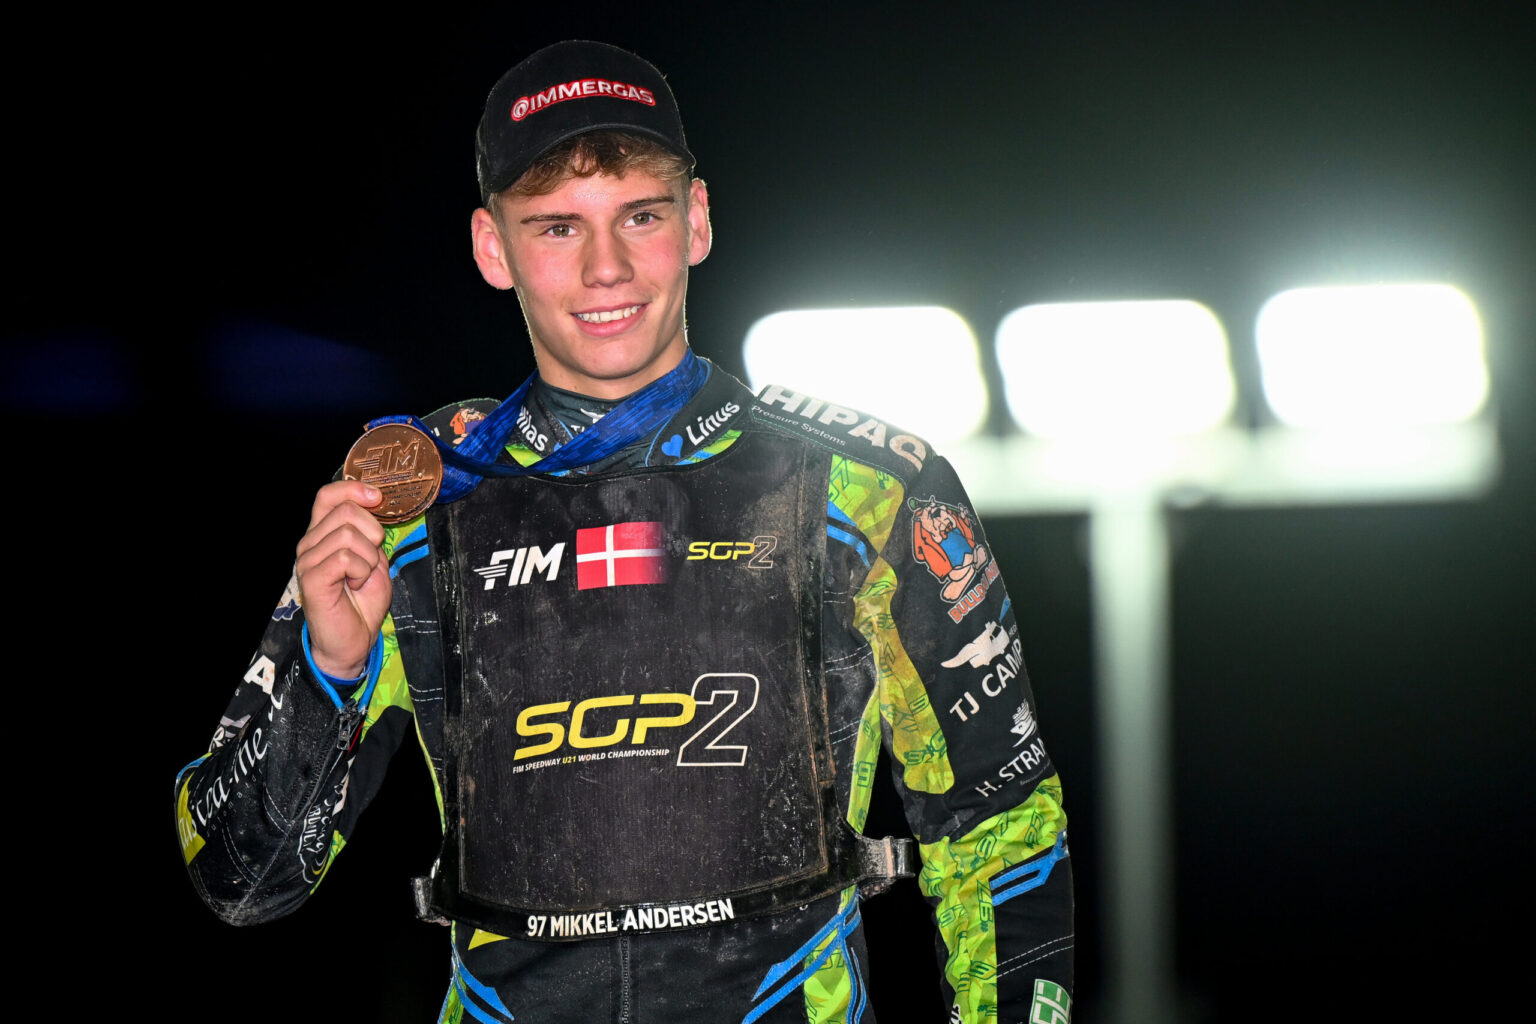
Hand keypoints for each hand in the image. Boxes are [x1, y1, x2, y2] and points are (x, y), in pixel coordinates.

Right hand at [294, 480, 390, 678]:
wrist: (354, 639)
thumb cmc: (362, 602)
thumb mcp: (374, 559)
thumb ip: (370, 534)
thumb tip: (375, 504)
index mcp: (323, 534)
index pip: (329, 495)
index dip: (354, 489)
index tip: (377, 498)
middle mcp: (310, 543)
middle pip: (345, 511)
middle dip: (372, 533)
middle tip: (370, 561)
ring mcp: (307, 560)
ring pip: (349, 535)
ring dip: (368, 559)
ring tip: (360, 578)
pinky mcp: (311, 578)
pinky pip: (346, 558)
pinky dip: (361, 571)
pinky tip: (354, 586)